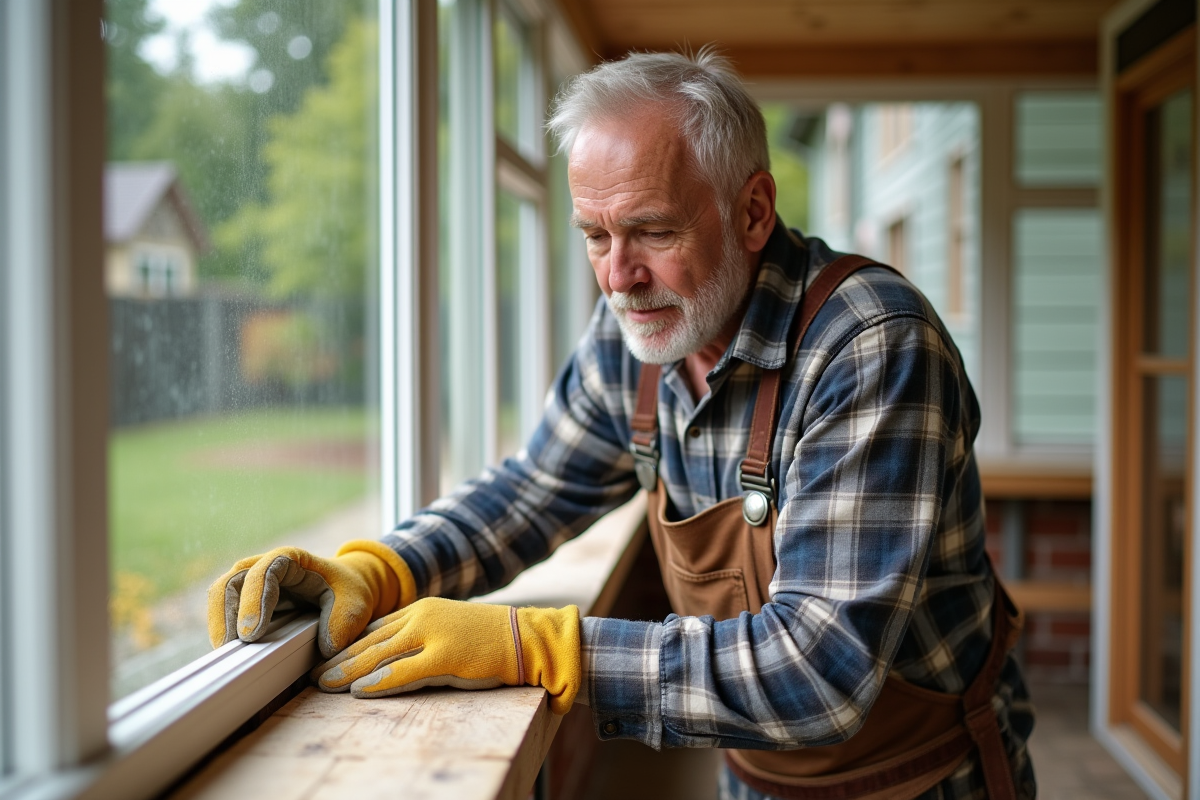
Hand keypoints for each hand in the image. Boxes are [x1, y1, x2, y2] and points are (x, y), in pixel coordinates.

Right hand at [207, 540, 415, 657]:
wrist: (345, 589)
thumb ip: (343, 623)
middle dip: (226, 615)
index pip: (265, 571)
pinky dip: (225, 631)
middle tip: (231, 649)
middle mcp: (265, 567)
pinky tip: (232, 654)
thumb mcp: (355, 604)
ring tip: (227, 655)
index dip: (253, 600)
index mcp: (291, 560)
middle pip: (232, 582)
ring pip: (221, 597)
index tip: (251, 635)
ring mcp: (252, 585)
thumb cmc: (348, 591)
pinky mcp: (247, 603)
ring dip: (219, 625)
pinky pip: (226, 613)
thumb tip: (325, 649)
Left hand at [311, 597, 581, 713]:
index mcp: (420, 609)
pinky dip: (377, 682)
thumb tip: (388, 659)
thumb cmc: (490, 640)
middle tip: (311, 673)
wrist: (526, 637)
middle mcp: (421, 617)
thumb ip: (419, 639)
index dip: (346, 644)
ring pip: (378, 654)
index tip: (324, 657)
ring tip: (322, 683)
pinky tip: (357, 690)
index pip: (373, 627)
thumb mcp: (448, 631)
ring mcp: (432, 634)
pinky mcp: (444, 656)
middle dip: (337, 658)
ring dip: (347, 670)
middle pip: (369, 640)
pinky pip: (402, 671)